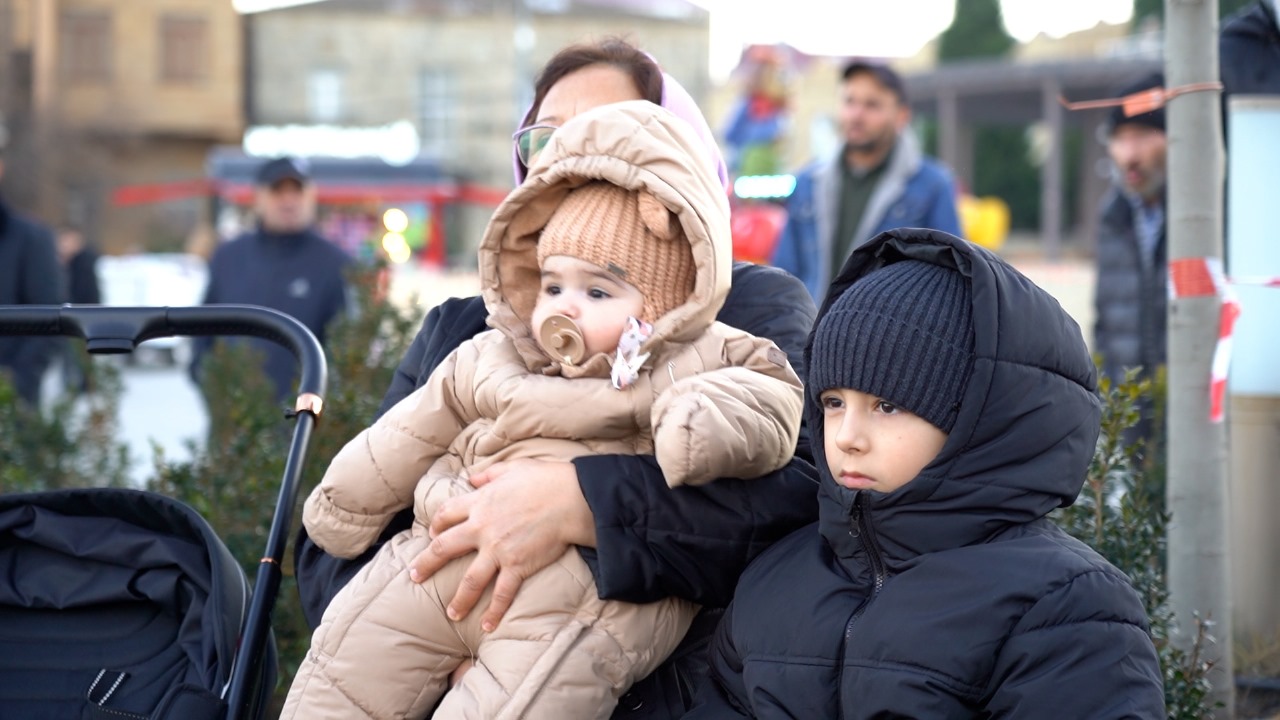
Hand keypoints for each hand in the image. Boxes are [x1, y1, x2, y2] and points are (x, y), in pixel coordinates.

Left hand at [406, 458, 594, 631]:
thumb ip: (488, 474)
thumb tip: (473, 477)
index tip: (432, 534)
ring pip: (470, 580)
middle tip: (415, 576)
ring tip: (450, 613)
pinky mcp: (517, 565)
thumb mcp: (512, 468)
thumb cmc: (545, 479)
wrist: (571, 499)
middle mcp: (483, 528)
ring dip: (459, 599)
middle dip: (427, 563)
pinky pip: (502, 593)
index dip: (437, 525)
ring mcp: (498, 550)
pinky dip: (495, 611)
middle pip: (445, 548)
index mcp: (480, 503)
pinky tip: (487, 626)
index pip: (447, 515)